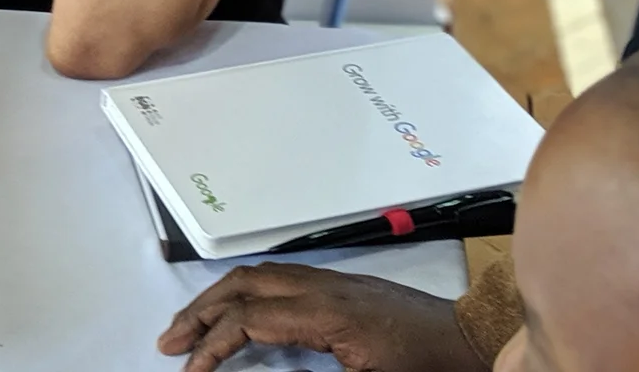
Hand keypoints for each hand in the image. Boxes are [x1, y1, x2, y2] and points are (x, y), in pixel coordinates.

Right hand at [157, 264, 485, 371]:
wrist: (469, 340)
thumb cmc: (427, 365)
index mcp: (326, 312)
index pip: (250, 321)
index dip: (213, 346)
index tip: (190, 371)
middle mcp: (322, 287)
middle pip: (243, 286)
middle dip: (200, 312)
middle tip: (169, 340)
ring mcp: (331, 281)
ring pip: (258, 276)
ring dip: (219, 297)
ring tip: (191, 323)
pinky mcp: (340, 286)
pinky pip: (278, 277)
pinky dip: (245, 290)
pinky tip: (236, 308)